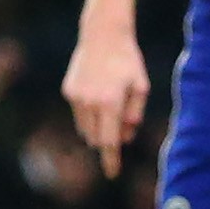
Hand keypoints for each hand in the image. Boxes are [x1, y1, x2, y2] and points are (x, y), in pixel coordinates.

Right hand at [63, 20, 152, 177]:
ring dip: (98, 128)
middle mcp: (90, 103)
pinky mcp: (69, 90)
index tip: (112, 174)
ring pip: (85, 128)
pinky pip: (79, 113)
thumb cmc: (128, 61)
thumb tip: (125, 137)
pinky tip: (99, 93)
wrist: (103, 35)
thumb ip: (134, 115)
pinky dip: (89, 113)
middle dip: (108, 140)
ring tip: (111, 106)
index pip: (110, 141)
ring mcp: (76, 97)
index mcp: (110, 103)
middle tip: (122, 126)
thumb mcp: (141, 87)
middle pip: (97, 138)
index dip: (111, 160)